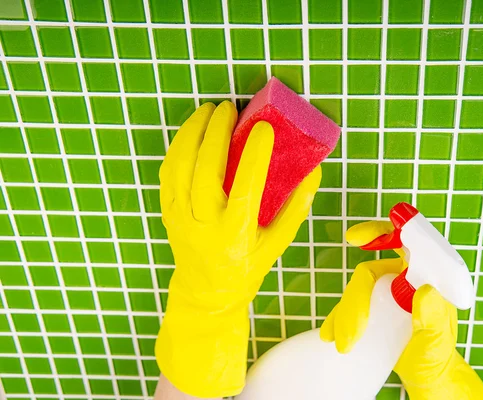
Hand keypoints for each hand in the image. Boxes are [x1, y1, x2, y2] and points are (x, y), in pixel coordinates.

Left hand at [155, 101, 320, 397]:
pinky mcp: (168, 211)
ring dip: (193, 132)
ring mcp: (181, 216)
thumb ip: (296, 208)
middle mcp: (204, 223)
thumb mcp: (277, 244)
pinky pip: (168, 172)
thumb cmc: (247, 267)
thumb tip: (313, 171)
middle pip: (206, 169)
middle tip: (229, 108)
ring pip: (181, 166)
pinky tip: (191, 130)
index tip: (264, 128)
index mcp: (235, 233)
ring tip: (208, 110)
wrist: (206, 293)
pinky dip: (178, 146)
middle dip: (216, 132)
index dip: (255, 155)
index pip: (246, 187)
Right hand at [321, 221, 482, 399]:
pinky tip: (330, 335)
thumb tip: (426, 291)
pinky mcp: (370, 308)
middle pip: (370, 272)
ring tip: (345, 343)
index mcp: (425, 276)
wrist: (424, 375)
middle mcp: (403, 278)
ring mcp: (384, 293)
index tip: (355, 238)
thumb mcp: (438, 341)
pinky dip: (336, 319)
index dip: (380, 233)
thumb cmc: (436, 356)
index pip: (405, 243)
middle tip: (352, 334)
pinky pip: (347, 306)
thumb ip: (435, 319)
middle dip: (355, 300)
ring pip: (356, 290)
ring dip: (345, 313)